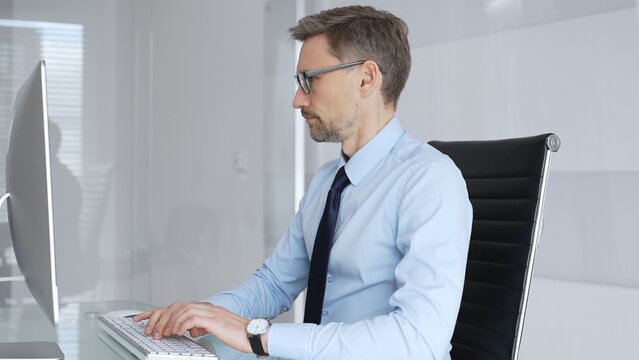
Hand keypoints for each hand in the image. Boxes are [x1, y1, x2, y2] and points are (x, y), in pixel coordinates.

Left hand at [133, 301, 259, 353]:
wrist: (253, 334)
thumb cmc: (236, 333)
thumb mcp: (214, 329)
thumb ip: (201, 326)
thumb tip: (190, 330)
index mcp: (203, 308)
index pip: (175, 306)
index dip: (155, 312)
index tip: (141, 319)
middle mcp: (204, 307)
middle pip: (174, 306)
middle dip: (158, 317)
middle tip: (149, 330)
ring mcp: (209, 311)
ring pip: (180, 310)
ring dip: (167, 323)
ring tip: (162, 334)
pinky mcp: (212, 319)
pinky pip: (191, 318)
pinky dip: (180, 325)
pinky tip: (177, 333)